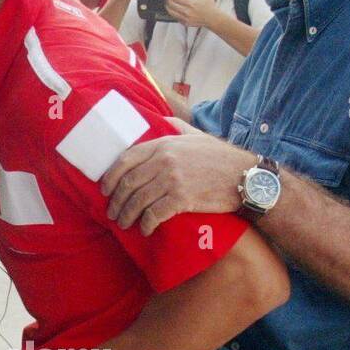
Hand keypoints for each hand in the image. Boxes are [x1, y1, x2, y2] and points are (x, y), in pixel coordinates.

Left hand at [101, 131, 253, 234]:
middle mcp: (164, 160)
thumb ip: (176, 126)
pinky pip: (154, 214)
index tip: (105, 190)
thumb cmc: (221, 157)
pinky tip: (145, 230)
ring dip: (127, 215)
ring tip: (124, 224)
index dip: (111, 177)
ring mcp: (172, 180)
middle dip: (116, 201)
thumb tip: (161, 120)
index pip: (126, 159)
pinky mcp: (182, 199)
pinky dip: (146, 224)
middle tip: (113, 213)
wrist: (245, 176)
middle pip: (129, 183)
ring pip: (138, 201)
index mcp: (164, 144)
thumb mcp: (196, 135)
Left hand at [167, 0, 219, 28]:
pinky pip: (175, 18)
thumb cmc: (209, 6)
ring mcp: (185, 18)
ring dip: (168, 7)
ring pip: (171, 12)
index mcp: (190, 2)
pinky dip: (173, 13)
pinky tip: (174, 10)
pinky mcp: (185, 23)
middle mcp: (186, 11)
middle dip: (167, 0)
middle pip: (171, 5)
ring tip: (168, 3)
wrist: (213, 18)